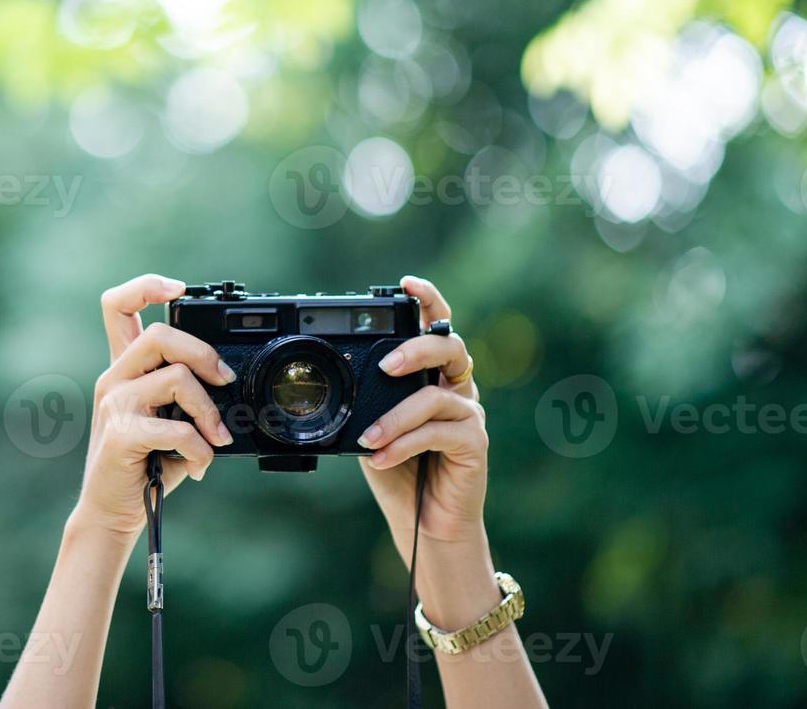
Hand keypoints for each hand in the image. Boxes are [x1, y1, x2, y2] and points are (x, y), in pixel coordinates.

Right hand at [70, 274, 236, 537]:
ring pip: (176, 378)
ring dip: (209, 412)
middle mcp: (114, 378)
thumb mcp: (167, 418)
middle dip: (203, 353)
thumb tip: (229, 379)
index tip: (180, 289)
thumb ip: (187, 392)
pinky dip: (200, 448)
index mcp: (125, 367)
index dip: (147, 285)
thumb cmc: (147, 463)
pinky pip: (176, 428)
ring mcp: (114, 405)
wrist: (114, 511)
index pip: (117, 305)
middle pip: (159, 333)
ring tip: (217, 438)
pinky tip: (200, 465)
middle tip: (224, 380)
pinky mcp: (120, 435)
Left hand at [358, 276, 486, 554]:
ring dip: (395, 417)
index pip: (436, 327)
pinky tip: (381, 457)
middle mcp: (456, 388)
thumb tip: (331, 383)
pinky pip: (438, 432)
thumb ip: (365, 402)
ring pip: (436, 396)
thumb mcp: (371, 428)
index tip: (406, 283)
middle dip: (417, 348)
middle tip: (386, 364)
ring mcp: (468, 414)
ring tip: (368, 438)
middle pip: (449, 347)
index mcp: (432, 376)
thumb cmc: (398, 471)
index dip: (427, 301)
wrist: (424, 524)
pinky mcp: (474, 443)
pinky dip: (404, 444)